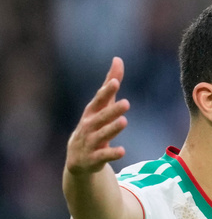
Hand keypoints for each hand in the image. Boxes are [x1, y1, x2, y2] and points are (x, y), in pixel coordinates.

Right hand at [66, 57, 129, 175]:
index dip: (106, 91)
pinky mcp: (93, 159)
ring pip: (101, 135)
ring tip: (124, 121)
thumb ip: (110, 84)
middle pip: (101, 117)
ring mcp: (90, 143)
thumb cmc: (93, 126)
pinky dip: (111, 153)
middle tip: (126, 103)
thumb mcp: (101, 106)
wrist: (78, 158)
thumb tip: (118, 59)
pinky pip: (103, 156)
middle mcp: (89, 126)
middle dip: (112, 110)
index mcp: (91, 113)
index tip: (115, 82)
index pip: (99, 100)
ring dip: (112, 129)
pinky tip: (122, 151)